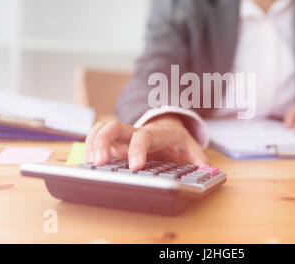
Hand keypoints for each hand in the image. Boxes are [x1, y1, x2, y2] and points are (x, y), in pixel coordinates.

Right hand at [84, 114, 208, 169]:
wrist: (166, 124)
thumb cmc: (176, 138)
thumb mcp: (190, 146)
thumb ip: (198, 158)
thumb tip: (208, 171)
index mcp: (156, 134)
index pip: (144, 137)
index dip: (138, 150)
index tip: (135, 166)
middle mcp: (135, 132)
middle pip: (114, 127)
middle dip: (103, 142)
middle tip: (99, 162)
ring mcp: (122, 137)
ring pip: (101, 129)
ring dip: (92, 143)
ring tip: (90, 164)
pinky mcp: (114, 143)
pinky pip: (96, 138)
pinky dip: (88, 147)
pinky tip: (87, 163)